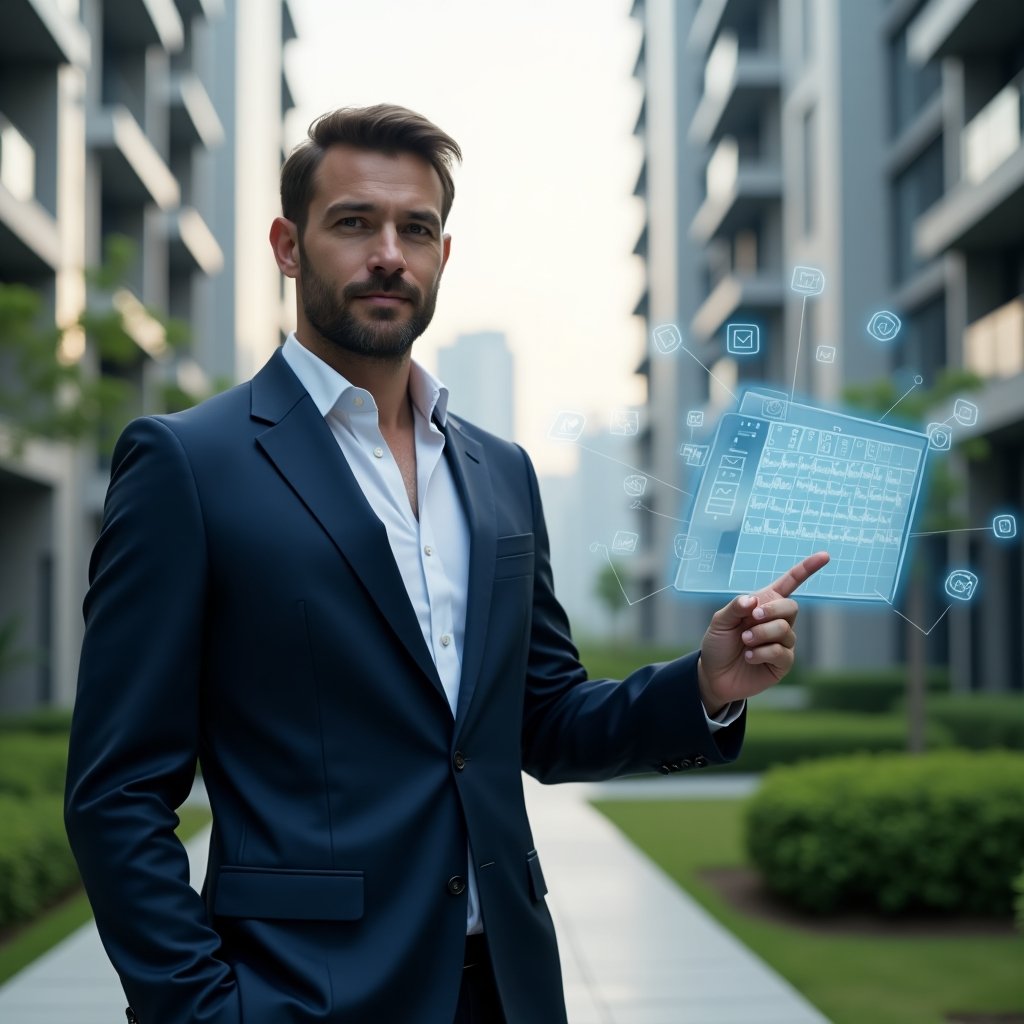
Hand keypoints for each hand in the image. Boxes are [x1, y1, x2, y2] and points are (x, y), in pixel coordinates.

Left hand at [697, 551, 829, 714]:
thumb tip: (754, 599)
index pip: (790, 583)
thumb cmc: (718, 644)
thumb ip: (736, 607)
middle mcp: (778, 621)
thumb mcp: (720, 621)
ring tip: (745, 641)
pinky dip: (762, 652)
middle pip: (791, 607)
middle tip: (752, 617)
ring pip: (785, 630)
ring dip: (761, 633)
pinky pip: (782, 652)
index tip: (825, 556)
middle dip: (772, 610)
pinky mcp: (783, 663)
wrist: (714, 674)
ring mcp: (783, 643)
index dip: (807, 569)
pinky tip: (749, 656)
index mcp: (764, 604)